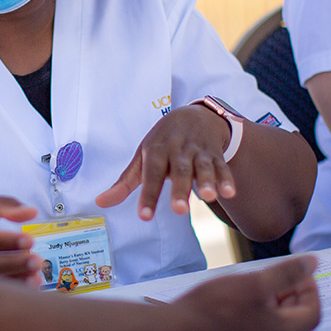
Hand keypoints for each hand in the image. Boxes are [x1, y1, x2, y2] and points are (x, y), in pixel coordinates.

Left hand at [96, 104, 234, 219]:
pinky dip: (227, 179)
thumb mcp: (142, 157)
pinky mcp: (216, 154)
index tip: (144, 216)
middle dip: (180, 190)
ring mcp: (198, 152)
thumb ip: (124, 182)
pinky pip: (222, 166)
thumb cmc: (162, 143)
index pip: (151, 175)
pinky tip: (229, 193)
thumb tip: (100, 202)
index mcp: (156, 152)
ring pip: (203, 167)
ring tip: (208, 197)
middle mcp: (178, 150)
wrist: (193, 115)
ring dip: (206, 181)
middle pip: (179, 171)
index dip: (148, 195)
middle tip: (179, 211)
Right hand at [170, 255, 320, 330]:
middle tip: (280, 276)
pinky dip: (260, 317)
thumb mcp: (254, 282)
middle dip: (293, 296)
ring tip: (259, 286)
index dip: (310, 288)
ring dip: (276, 307)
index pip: (313, 312)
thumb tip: (314, 263)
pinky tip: (240, 302)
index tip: (298, 271)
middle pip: (296, 322)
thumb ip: (287, 273)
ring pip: (276, 329)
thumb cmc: (213, 307)